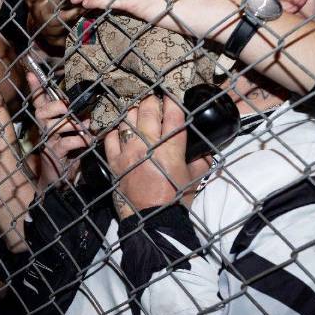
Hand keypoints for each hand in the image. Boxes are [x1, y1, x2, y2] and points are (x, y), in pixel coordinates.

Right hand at [26, 69, 90, 184]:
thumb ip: (76, 120)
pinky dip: (81, 140)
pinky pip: (67, 142)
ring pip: (56, 126)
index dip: (35, 88)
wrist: (57, 180)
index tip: (30, 73)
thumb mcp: (69, 134)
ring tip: (88, 125)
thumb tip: (91, 108)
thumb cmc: (66, 153)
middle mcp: (44, 130)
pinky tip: (90, 140)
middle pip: (43, 111)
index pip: (38, 102)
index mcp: (47, 122)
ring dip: (75, 124)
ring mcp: (48, 142)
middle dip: (57, 106)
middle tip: (70, 107)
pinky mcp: (55, 155)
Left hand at [103, 95, 189, 218]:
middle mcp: (148, 146)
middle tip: (154, 99)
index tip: (172, 95)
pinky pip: (110, 138)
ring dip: (133, 111)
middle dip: (152, 100)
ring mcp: (128, 153)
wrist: (151, 219)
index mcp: (171, 149)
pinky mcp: (114, 162)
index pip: (173, 115)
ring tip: (137, 109)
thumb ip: (200, 159)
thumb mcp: (195, 178)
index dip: (173, 101)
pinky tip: (120, 128)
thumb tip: (204, 149)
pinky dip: (115, 130)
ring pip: (127, 120)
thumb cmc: (175, 200)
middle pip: (148, 111)